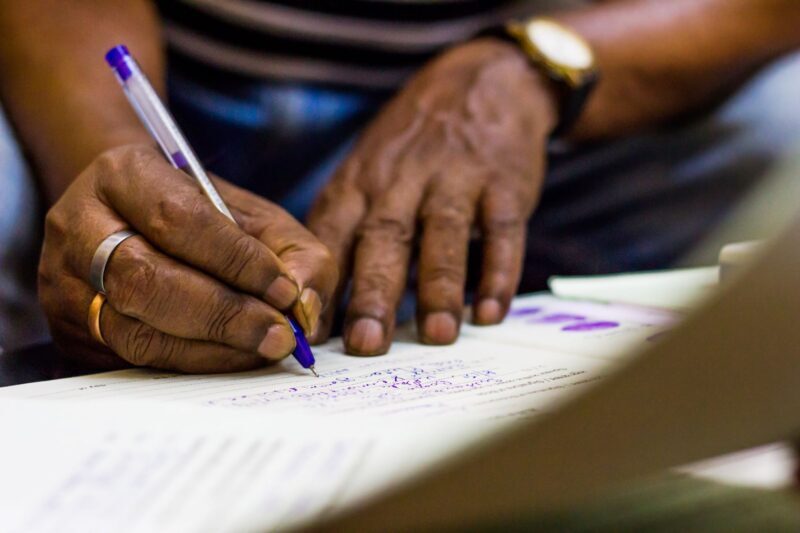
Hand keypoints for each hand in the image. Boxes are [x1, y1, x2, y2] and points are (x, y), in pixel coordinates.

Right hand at [40, 144, 337, 372]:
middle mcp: (80, 226)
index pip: (177, 218)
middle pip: (144, 279)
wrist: (139, 223)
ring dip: (209, 348)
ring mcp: (66, 282)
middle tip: (279, 335)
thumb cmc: (207, 220)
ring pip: (133, 330)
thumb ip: (295, 254)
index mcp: (124, 175)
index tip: (285, 290)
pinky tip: (230, 358)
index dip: (235, 260)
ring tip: (262, 348)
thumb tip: (304, 306)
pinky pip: (129, 360)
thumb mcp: (259, 219)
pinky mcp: (70, 330)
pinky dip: (190, 364)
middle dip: (222, 313)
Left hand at [308, 39, 557, 354]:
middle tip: (366, 345)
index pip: (332, 237)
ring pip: (443, 234)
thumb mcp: (366, 170)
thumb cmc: (411, 145)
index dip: (320, 286)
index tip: (309, 335)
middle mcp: (402, 180)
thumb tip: (318, 306)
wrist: (483, 82)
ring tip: (437, 335)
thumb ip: (345, 229)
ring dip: (440, 287)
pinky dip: (499, 271)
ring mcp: (455, 179)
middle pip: (384, 239)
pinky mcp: (503, 182)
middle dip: (373, 293)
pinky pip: (503, 229)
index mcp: (360, 183)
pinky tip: (492, 311)